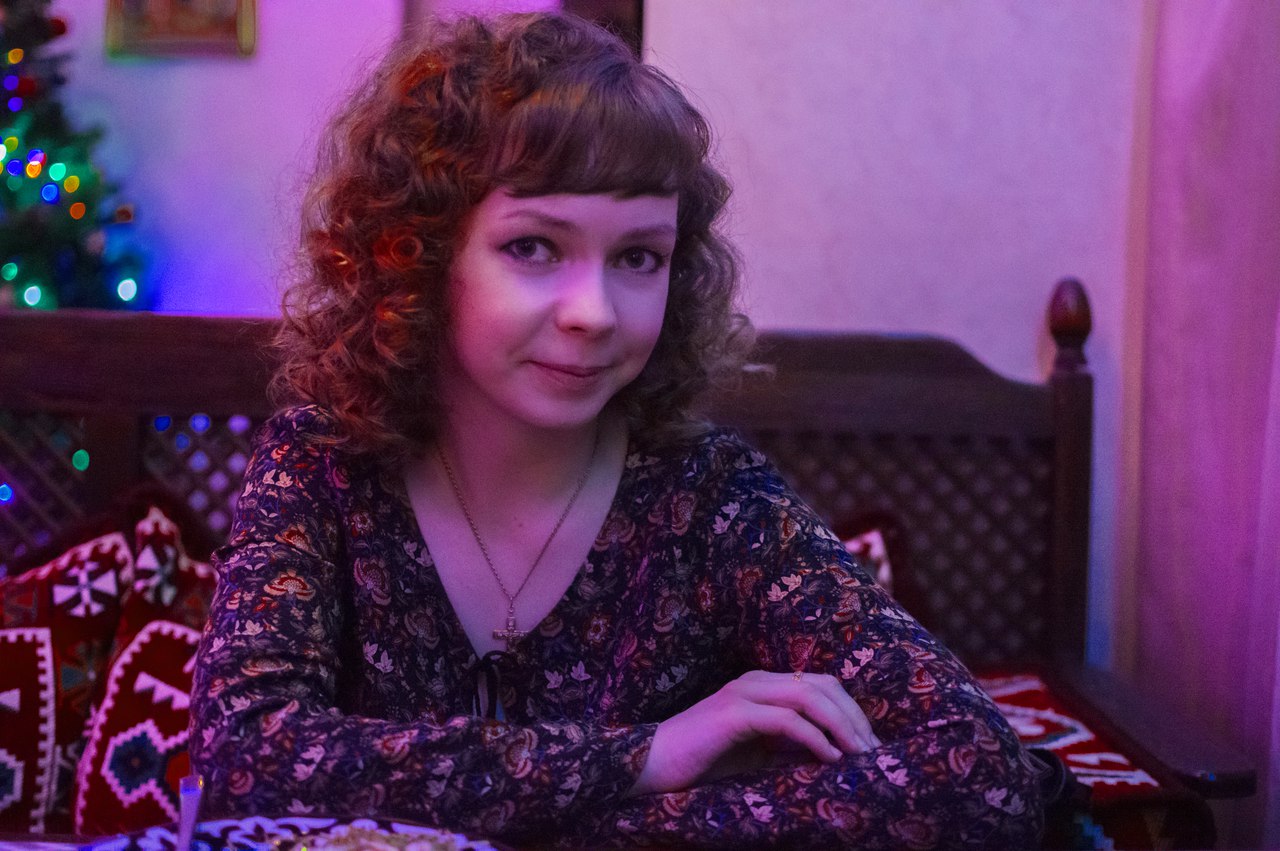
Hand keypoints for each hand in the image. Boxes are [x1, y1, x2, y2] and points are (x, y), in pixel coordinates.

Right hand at [628, 670, 881, 795]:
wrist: (650, 766)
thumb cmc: (701, 765)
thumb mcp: (756, 756)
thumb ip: (790, 750)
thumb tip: (836, 759)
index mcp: (761, 686)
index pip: (821, 685)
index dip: (852, 711)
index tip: (871, 746)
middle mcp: (755, 681)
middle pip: (822, 684)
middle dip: (855, 717)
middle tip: (874, 752)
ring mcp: (743, 693)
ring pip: (809, 696)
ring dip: (842, 726)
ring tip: (860, 756)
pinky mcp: (732, 714)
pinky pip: (785, 720)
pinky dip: (814, 738)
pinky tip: (830, 758)